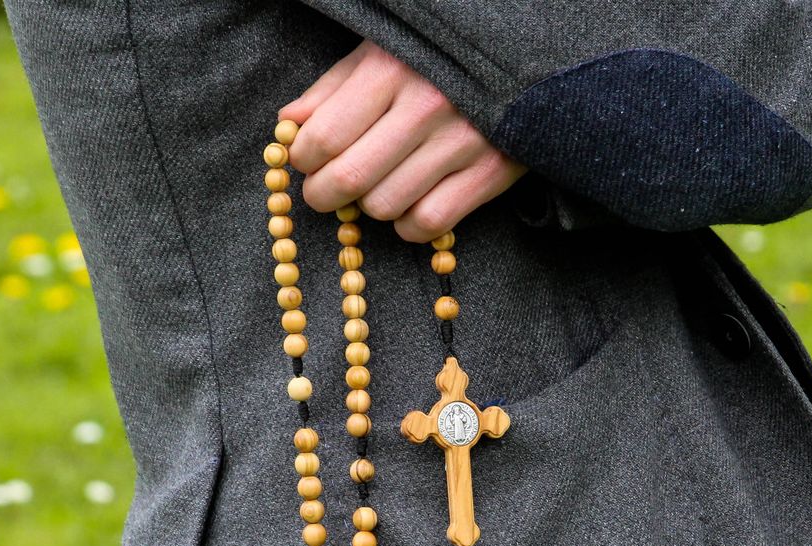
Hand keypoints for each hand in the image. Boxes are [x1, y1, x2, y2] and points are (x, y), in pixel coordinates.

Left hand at [278, 40, 525, 242]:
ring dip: (370, 206)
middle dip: (325, 194)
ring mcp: (461, 143)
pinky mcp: (490, 173)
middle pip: (350, 179)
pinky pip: (429, 223)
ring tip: (375, 188)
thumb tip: (289, 125)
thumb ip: (332, 89)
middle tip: (326, 191)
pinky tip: (407, 206)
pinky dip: (408, 226)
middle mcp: (426, 108)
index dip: (303, 159)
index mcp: (391, 70)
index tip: (307, 161)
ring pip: (386, 206)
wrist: (522, 62)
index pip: (324, 137)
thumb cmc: (435, 59)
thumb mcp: (380, 53)